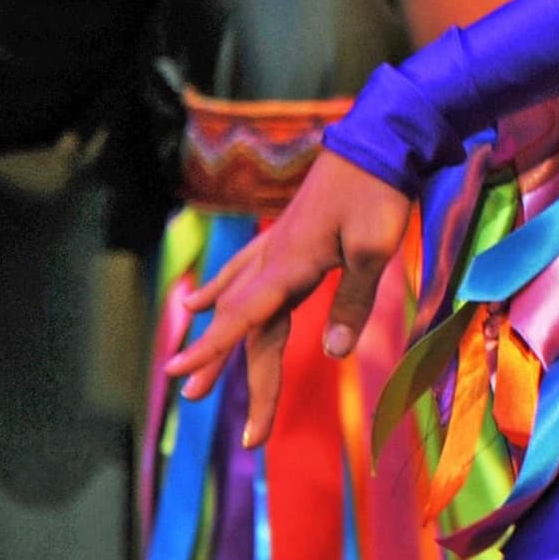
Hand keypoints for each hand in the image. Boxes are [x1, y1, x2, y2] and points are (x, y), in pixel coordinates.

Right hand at [159, 148, 417, 449]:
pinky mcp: (285, 237)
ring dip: (218, 340)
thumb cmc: (379, 193)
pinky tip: (198, 303)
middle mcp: (272, 259)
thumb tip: (334, 353)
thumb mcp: (374, 249)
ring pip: (238, 303)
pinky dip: (220, 293)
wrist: (377, 141)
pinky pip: (242, 274)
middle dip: (230, 370)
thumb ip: (352, 300)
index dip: (211, 350)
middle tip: (219, 417)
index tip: (179, 378)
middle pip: (246, 326)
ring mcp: (275, 247)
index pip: (244, 319)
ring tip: (192, 376)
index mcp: (289, 266)